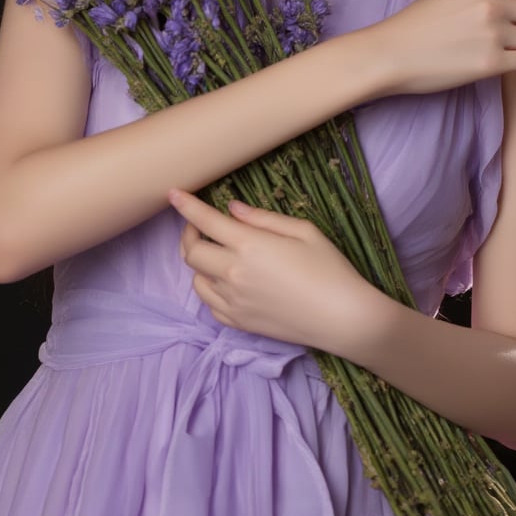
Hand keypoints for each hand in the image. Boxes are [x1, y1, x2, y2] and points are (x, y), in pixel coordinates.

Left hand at [169, 188, 369, 347]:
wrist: (342, 318)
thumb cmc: (330, 269)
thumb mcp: (303, 231)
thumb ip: (262, 219)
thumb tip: (231, 209)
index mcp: (250, 245)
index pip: (205, 221)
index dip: (185, 205)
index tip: (172, 194)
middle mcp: (234, 273)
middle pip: (192, 252)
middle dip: (190, 234)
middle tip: (202, 226)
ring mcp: (234, 301)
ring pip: (196, 279)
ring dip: (199, 263)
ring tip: (216, 254)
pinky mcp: (239, 322)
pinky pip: (210, 303)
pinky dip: (210, 288)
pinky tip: (225, 281)